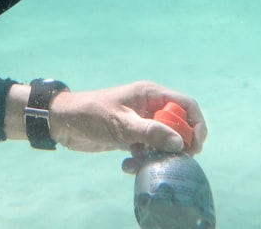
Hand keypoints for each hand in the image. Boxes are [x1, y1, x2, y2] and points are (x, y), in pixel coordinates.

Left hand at [8, 80, 206, 164]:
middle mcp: (149, 106)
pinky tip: (126, 165)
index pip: (186, 104)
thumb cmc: (91, 115)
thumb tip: (180, 142)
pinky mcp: (131, 136)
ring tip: (139, 163)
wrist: (64, 123)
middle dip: (176, 146)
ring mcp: (140, 122)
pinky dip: (141, 159)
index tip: (195, 146)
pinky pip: (147, 149)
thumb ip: (150, 132)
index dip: (196, 124)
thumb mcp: (121, 125)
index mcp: (150, 94)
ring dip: (156, 156)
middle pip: (178, 126)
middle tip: (170, 160)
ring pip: (162, 141)